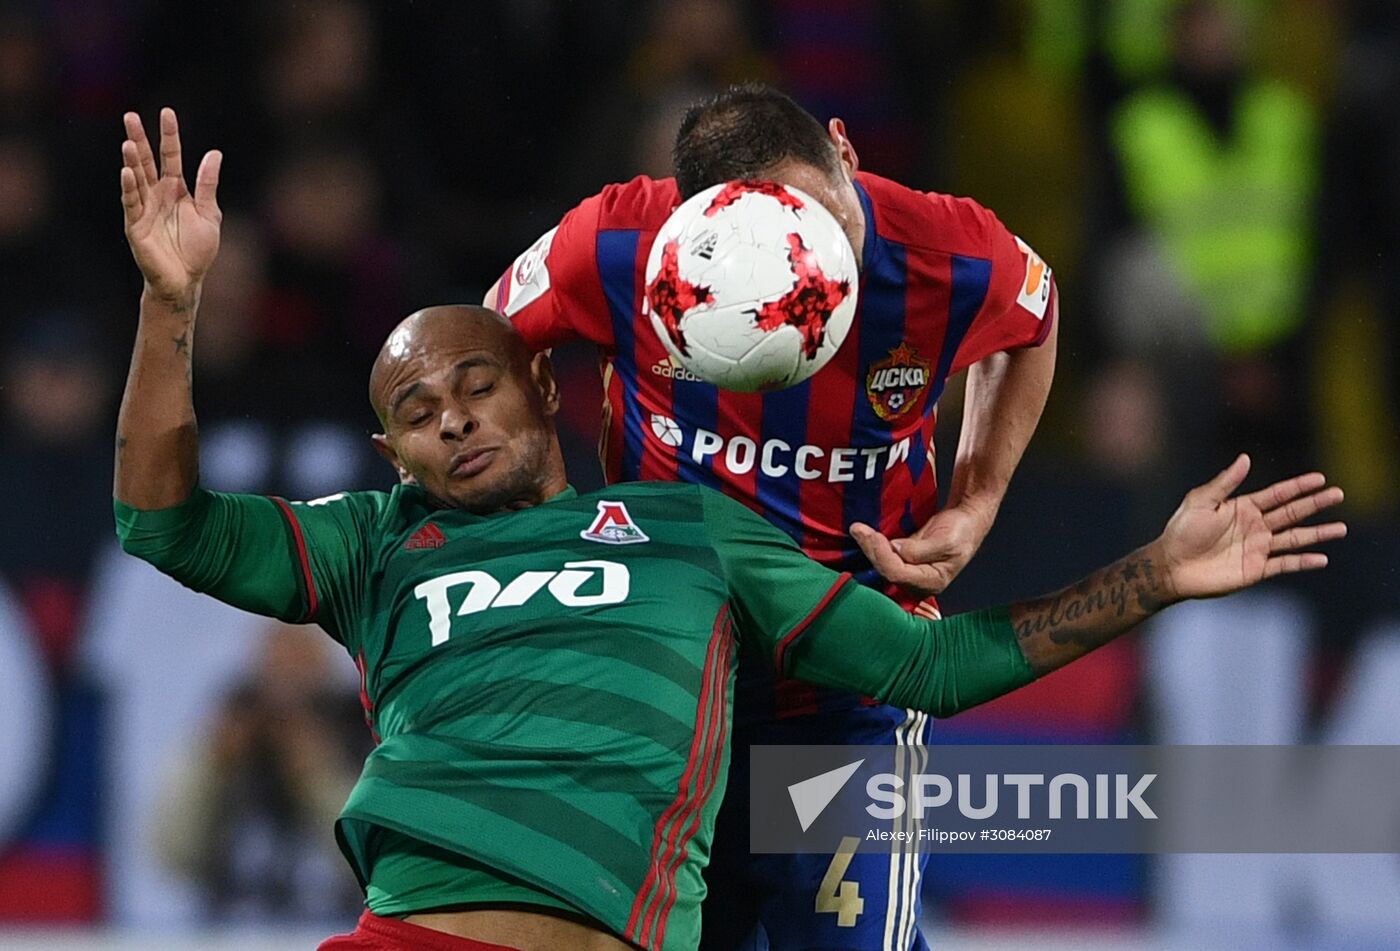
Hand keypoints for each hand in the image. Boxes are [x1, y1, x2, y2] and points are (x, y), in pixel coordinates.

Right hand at [120, 108, 221, 302]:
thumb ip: (208, 184)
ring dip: (132, 161)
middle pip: (147, 162)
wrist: (186, 280)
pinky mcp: (136, 226)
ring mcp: (144, 209)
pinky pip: (132, 204)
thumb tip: (214, 153)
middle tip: (130, 116)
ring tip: (129, 142)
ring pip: (136, 179)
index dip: (169, 135)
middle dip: (139, 139)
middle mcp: (157, 195)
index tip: (167, 112)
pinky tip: (127, 171)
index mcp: (176, 190)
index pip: (171, 156)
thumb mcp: (209, 213)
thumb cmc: (198, 250)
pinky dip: (129, 188)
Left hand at [849, 503, 991, 597]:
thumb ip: (920, 550)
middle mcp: (918, 581)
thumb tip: (895, 549)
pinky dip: (873, 545)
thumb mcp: (946, 541)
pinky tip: (864, 534)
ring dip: (868, 547)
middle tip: (858, 529)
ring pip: (882, 564)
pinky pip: (884, 557)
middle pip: (886, 570)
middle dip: (871, 550)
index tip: (874, 535)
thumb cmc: (962, 531)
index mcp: (932, 581)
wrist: (966, 520)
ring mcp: (909, 571)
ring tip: (858, 529)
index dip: (883, 556)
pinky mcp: (904, 560)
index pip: (899, 574)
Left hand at [1154, 454, 1344, 600]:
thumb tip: (1246, 458)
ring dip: (1318, 533)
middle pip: (1292, 513)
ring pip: (1295, 538)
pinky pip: (1285, 564)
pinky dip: (1303, 562)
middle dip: (1316, 504)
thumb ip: (1225, 482)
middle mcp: (1255, 526)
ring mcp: (1258, 548)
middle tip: (1339, 494)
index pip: (1278, 494)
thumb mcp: (1201, 501)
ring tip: (1341, 528)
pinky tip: (1322, 558)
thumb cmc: (1181, 531)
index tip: (1320, 479)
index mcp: (1243, 508)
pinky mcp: (1256, 569)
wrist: (1172, 565)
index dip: (1299, 486)